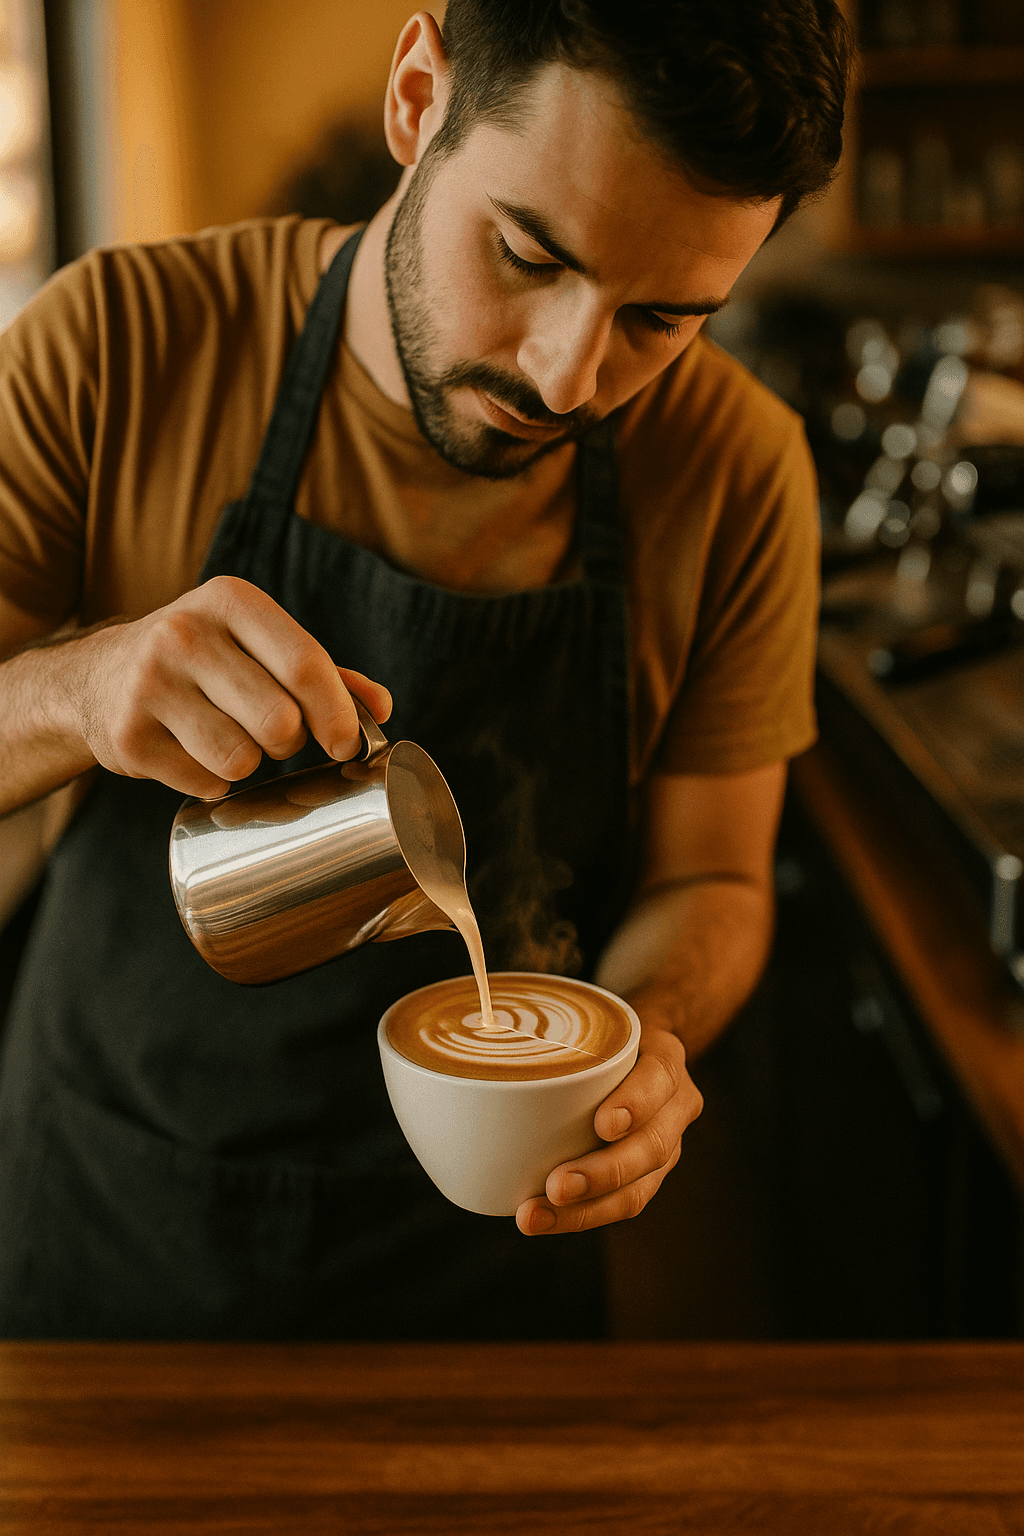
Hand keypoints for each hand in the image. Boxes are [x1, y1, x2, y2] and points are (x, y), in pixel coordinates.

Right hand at [63, 575, 391, 797]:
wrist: (99, 676)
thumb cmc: (205, 660)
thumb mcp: (258, 644)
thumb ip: (323, 672)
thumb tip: (381, 707)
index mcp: (230, 601)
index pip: (306, 665)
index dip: (337, 715)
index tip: (345, 742)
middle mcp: (184, 634)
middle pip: (279, 722)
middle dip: (289, 742)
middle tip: (273, 735)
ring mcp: (149, 685)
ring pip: (241, 759)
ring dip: (249, 764)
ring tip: (230, 740)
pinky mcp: (128, 737)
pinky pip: (205, 783)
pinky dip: (212, 781)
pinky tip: (193, 754)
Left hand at [515, 1021, 701, 1234]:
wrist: (645, 1052)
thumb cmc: (606, 1037)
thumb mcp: (595, 1021)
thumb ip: (558, 1033)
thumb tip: (480, 1032)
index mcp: (665, 1061)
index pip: (659, 1079)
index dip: (636, 1103)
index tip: (603, 1123)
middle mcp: (675, 1107)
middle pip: (652, 1147)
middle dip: (603, 1173)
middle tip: (557, 1186)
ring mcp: (666, 1145)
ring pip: (639, 1188)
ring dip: (587, 1210)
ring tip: (536, 1216)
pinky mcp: (649, 1175)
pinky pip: (622, 1203)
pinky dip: (582, 1216)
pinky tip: (545, 1219)